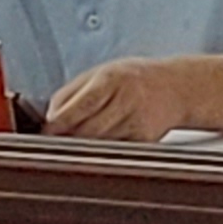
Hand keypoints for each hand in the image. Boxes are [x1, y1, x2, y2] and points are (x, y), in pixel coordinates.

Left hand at [41, 56, 193, 141]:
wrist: (174, 88)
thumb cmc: (132, 78)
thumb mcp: (100, 72)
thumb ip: (72, 92)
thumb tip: (50, 115)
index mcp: (111, 79)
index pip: (81, 105)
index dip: (60, 121)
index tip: (48, 129)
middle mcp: (126, 100)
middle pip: (88, 129)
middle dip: (68, 136)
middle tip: (55, 139)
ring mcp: (137, 122)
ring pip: (100, 143)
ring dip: (82, 145)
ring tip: (74, 140)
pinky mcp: (145, 141)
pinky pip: (114, 150)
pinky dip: (101, 151)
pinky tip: (98, 144)